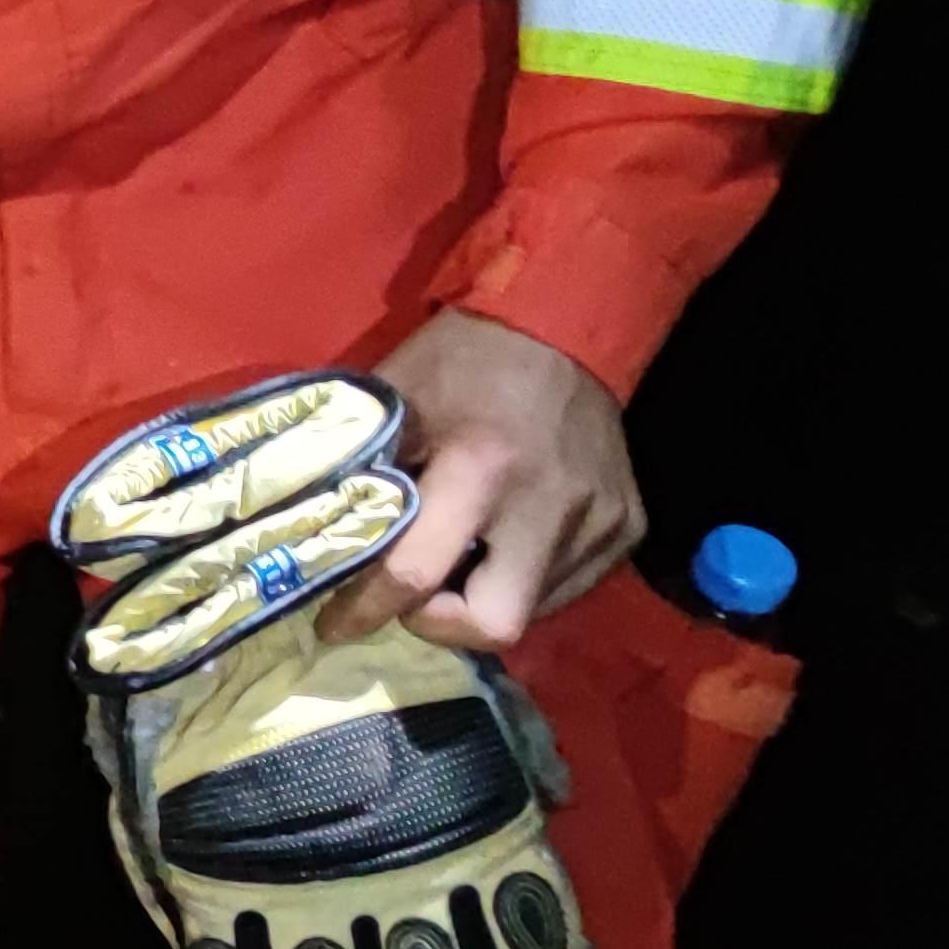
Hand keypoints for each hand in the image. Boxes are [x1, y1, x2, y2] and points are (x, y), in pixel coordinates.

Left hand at [320, 308, 641, 653]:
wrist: (565, 324)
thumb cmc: (465, 359)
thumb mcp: (397, 401)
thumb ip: (366, 471)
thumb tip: (321, 540)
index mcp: (481, 466)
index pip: (416, 573)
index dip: (367, 610)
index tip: (335, 624)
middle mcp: (547, 505)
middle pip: (493, 624)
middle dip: (441, 624)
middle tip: (412, 597)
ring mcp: (597, 521)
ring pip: (531, 611)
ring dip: (482, 599)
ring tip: (458, 559)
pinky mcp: (627, 527)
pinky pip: (567, 587)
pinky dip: (525, 581)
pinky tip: (506, 545)